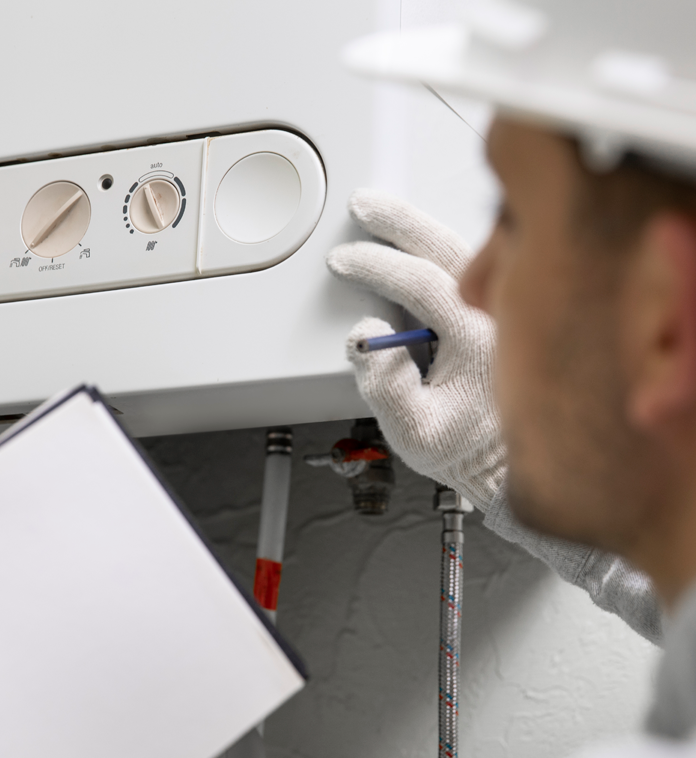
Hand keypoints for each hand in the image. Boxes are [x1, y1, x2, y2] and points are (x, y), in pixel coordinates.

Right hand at [326, 188, 504, 510]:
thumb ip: (385, 388)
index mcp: (478, 340)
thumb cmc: (462, 448)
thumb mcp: (415, 433)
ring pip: (462, 251)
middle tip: (363, 206)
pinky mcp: (494, 313)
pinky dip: (436, 246)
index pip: (423, 284)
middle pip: (448, 250)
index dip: (377, 267)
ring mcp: (500, 310)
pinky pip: (469, 265)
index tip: (344, 261)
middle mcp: (496, 316)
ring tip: (382, 213)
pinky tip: (414, 242)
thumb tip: (366, 333)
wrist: (501, 461)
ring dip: (419, 228)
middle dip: (401, 224)